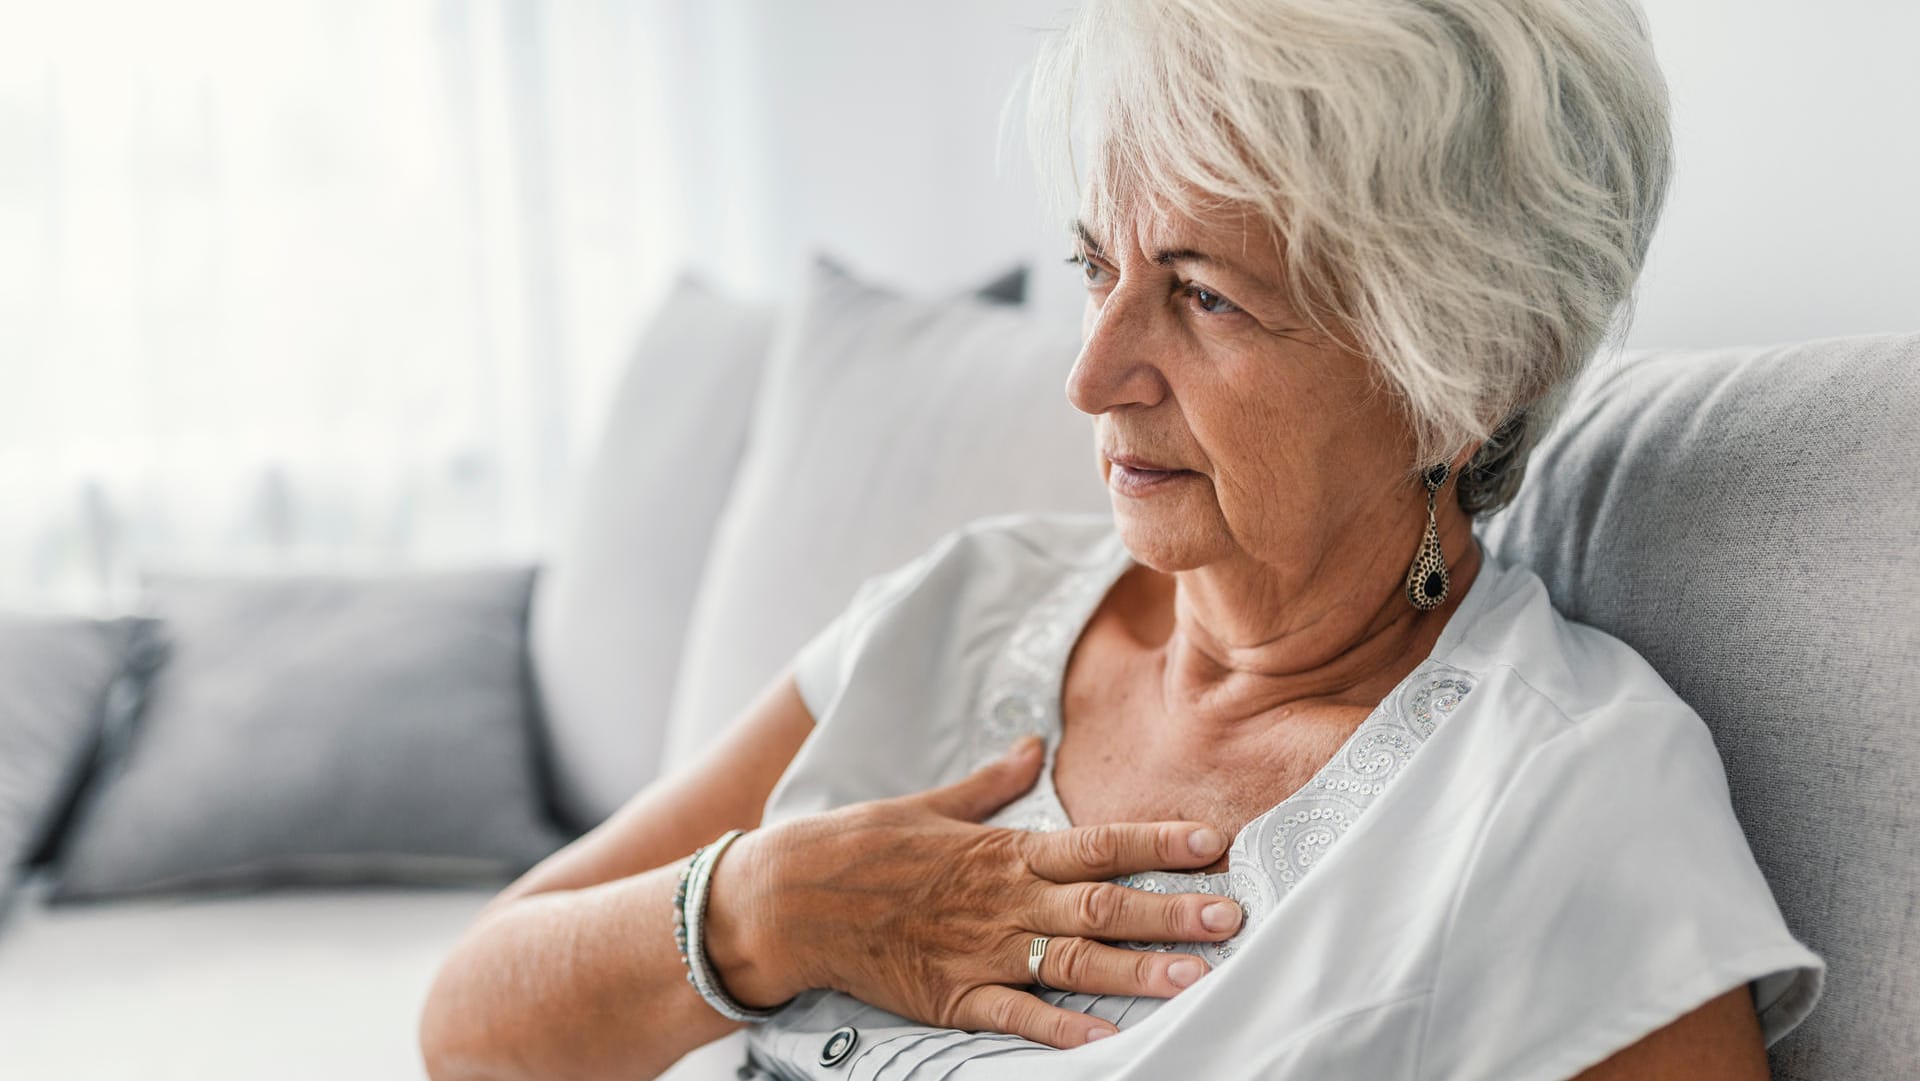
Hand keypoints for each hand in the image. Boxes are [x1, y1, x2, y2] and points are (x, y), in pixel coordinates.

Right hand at [703, 736, 1243, 1047]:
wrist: (790, 898)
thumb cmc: (860, 846)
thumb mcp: (931, 803)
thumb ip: (991, 782)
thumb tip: (1033, 745)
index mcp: (1004, 851)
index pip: (1098, 843)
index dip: (1158, 842)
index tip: (1213, 842)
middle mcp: (1004, 901)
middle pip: (1104, 905)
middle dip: (1172, 910)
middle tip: (1232, 917)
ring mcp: (981, 951)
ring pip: (1074, 962)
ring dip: (1139, 970)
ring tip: (1197, 978)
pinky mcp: (953, 996)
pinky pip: (1017, 1017)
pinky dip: (1063, 1030)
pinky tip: (1108, 1041)